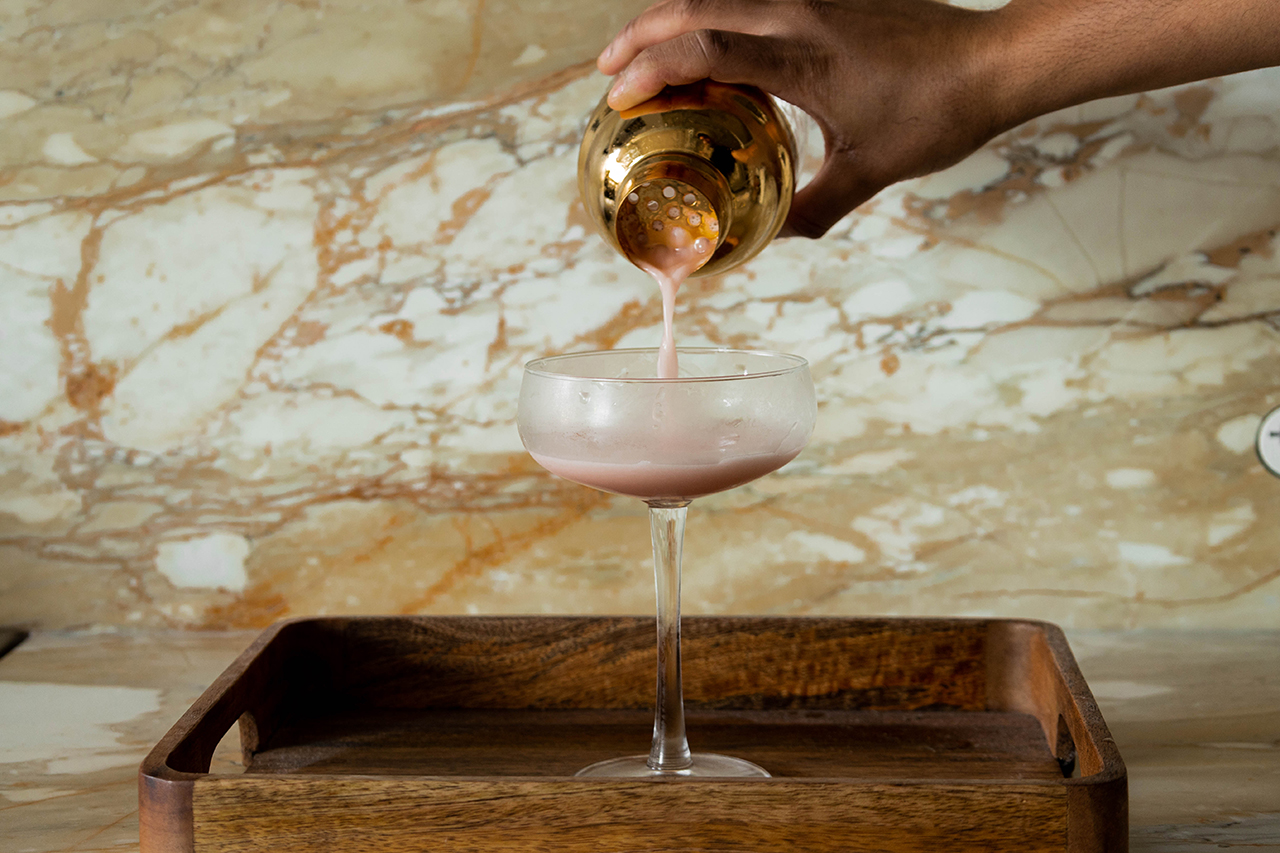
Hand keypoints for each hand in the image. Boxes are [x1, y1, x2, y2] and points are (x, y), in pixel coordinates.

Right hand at [597, 0, 1011, 237]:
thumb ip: (815, 208)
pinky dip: (712, 18)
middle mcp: (800, 14)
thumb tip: (773, 237)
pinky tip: (707, 48)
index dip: (654, 70)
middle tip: (609, 73)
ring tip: (644, 54)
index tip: (620, 98)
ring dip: (673, 18)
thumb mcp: (871, 170)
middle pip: (696, 5)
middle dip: (641, 34)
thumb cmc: (937, 114)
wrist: (992, 63)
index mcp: (804, 59)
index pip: (707, 49)